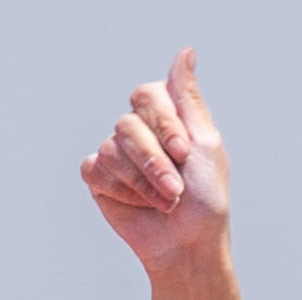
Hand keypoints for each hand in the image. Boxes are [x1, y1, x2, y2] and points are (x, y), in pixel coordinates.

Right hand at [80, 49, 230, 272]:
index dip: (163, 124)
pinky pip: (96, 169)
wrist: (188, 247)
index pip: (146, 96)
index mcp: (164, 116)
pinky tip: (139, 205)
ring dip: (143, 182)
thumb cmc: (205, 200)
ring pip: (112, 149)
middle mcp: (138, 131)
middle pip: (128, 123)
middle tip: (177, 189)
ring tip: (165, 203)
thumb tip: (186, 51)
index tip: (184, 152)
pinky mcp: (99, 178)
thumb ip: (188, 97)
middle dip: (155, 161)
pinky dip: (122, 190)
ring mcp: (116, 153)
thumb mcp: (205, 143)